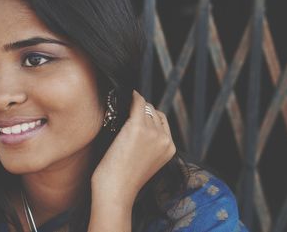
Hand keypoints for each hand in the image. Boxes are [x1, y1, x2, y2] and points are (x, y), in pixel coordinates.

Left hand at [91, 90, 175, 207]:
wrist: (116, 192)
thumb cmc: (123, 180)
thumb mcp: (144, 162)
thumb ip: (148, 145)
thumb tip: (137, 122)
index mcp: (170, 149)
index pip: (162, 121)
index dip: (149, 117)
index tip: (136, 115)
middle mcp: (165, 139)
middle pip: (154, 113)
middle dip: (141, 111)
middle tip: (125, 112)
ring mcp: (153, 132)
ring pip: (145, 108)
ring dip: (134, 107)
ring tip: (120, 109)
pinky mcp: (137, 127)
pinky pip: (137, 103)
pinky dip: (132, 97)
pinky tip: (124, 94)